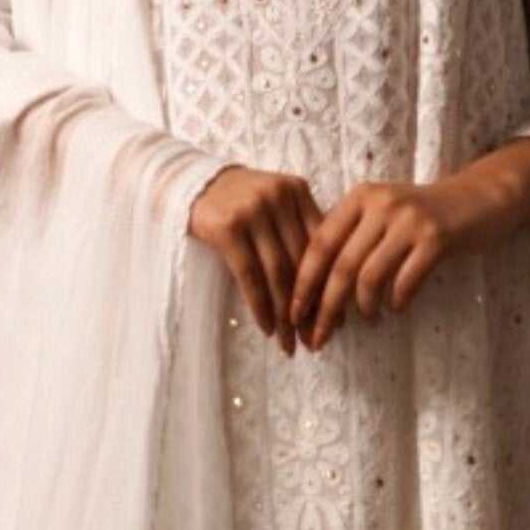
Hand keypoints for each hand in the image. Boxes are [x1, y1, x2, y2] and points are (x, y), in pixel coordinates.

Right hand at [187, 164, 323, 353]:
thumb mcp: (275, 205)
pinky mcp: (227, 227)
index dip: (330, 287)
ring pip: (278, 273)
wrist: (192, 186)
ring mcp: (253, 210)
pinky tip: (267, 328)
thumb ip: (300, 231)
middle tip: (314, 341)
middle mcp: (279, 196)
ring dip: (286, 315)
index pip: (322, 246)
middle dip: (310, 308)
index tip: (337, 321)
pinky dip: (260, 306)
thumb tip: (330, 288)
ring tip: (289, 343)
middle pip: (302, 262)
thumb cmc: (241, 203)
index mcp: (298, 191)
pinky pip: (249, 276)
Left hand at [288, 177, 478, 350]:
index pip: (320, 244)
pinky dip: (396, 302)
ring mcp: (410, 221)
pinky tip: (397, 307)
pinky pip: (405, 282)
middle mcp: (381, 204)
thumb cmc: (422, 215)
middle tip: (319, 337)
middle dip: (326, 307)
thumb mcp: (381, 213)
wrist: (477, 199)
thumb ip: (350, 238)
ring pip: (370, 277)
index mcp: (359, 198)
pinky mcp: (437, 238)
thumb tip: (313, 291)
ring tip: (369, 319)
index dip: (303, 282)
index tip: (294, 314)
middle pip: (341, 266)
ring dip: (363, 308)